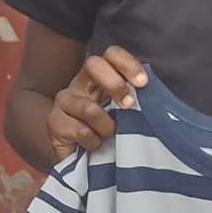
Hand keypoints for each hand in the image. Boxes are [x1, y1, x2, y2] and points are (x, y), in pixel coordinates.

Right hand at [45, 48, 146, 162]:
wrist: (75, 157)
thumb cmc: (104, 132)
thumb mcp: (122, 114)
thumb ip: (134, 101)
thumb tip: (156, 97)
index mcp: (99, 77)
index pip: (111, 54)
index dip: (127, 63)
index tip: (143, 83)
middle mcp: (80, 83)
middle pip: (93, 64)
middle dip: (115, 84)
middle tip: (129, 105)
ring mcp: (64, 102)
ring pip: (88, 107)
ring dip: (106, 126)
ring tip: (109, 135)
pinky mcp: (54, 123)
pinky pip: (80, 131)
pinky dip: (93, 142)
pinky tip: (94, 145)